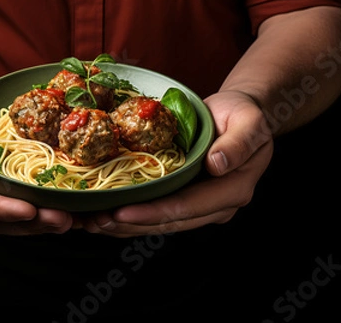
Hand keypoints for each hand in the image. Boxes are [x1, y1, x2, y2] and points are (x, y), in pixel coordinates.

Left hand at [78, 90, 273, 236]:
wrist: (239, 115)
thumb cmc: (244, 114)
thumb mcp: (249, 122)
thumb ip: (238, 143)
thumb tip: (217, 164)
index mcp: (232, 190)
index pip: (187, 207)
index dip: (153, 212)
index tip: (121, 212)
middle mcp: (215, 205)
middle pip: (168, 221)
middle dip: (130, 224)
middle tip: (95, 221)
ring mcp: (199, 204)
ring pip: (159, 222)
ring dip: (124, 225)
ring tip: (92, 222)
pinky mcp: (184, 197)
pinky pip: (156, 210)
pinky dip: (130, 214)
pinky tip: (104, 212)